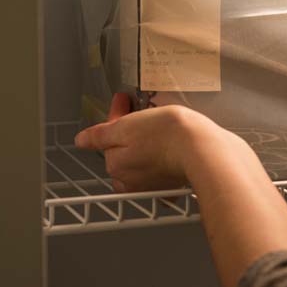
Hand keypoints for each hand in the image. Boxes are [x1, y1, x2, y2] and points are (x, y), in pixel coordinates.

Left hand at [74, 93, 228, 191]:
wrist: (205, 149)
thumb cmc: (169, 134)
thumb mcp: (127, 125)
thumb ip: (101, 135)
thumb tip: (81, 140)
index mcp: (116, 165)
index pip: (107, 138)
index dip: (116, 116)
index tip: (124, 101)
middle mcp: (131, 181)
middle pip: (123, 151)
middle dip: (130, 133)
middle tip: (145, 113)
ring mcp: (153, 186)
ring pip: (142, 161)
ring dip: (148, 145)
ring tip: (162, 127)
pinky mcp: (174, 186)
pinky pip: (163, 171)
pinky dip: (165, 159)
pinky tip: (172, 148)